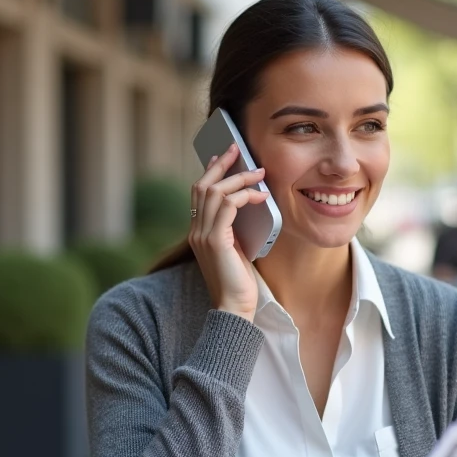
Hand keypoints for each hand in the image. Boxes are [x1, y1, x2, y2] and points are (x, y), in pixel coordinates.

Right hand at [188, 144, 270, 321]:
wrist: (234, 308)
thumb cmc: (239, 283)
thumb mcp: (235, 250)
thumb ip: (233, 229)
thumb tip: (247, 206)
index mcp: (198, 232)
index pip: (198, 193)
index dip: (209, 172)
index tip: (221, 157)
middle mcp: (195, 231)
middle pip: (202, 186)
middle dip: (221, 164)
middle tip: (237, 148)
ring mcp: (202, 235)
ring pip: (215, 192)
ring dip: (239, 178)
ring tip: (258, 172)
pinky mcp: (215, 240)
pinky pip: (227, 206)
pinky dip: (244, 195)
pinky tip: (260, 195)